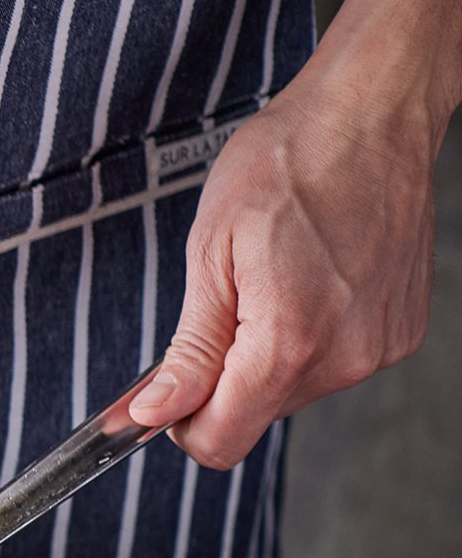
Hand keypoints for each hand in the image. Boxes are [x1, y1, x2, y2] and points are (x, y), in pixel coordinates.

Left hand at [131, 0, 452, 467]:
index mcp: (288, 344)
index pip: (220, 442)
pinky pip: (334, 359)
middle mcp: (345, 358)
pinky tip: (311, 277)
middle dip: (224, 376)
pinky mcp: (400, 331)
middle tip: (225, 300)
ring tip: (275, 276)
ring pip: (293, 388)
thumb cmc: (288, 166)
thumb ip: (189, 351)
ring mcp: (379, 347)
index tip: (164, 391)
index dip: (180, 422)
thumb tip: (156, 413)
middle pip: (254, 414)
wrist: (370, 116)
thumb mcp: (210, 256)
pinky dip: (311, 333)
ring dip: (268, 351)